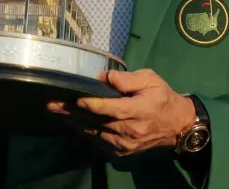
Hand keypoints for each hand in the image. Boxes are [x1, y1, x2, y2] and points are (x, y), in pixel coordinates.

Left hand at [46, 69, 195, 156]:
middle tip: (52, 104)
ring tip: (56, 112)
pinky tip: (72, 123)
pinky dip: (84, 132)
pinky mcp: (121, 151)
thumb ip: (129, 78)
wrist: (176, 125)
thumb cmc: (162, 97)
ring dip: (74, 123)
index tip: (76, 99)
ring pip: (94, 133)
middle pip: (97, 122)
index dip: (93, 105)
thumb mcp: (151, 79)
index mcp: (140, 110)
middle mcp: (130, 130)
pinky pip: (98, 142)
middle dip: (73, 113)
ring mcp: (124, 144)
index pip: (113, 109)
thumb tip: (105, 76)